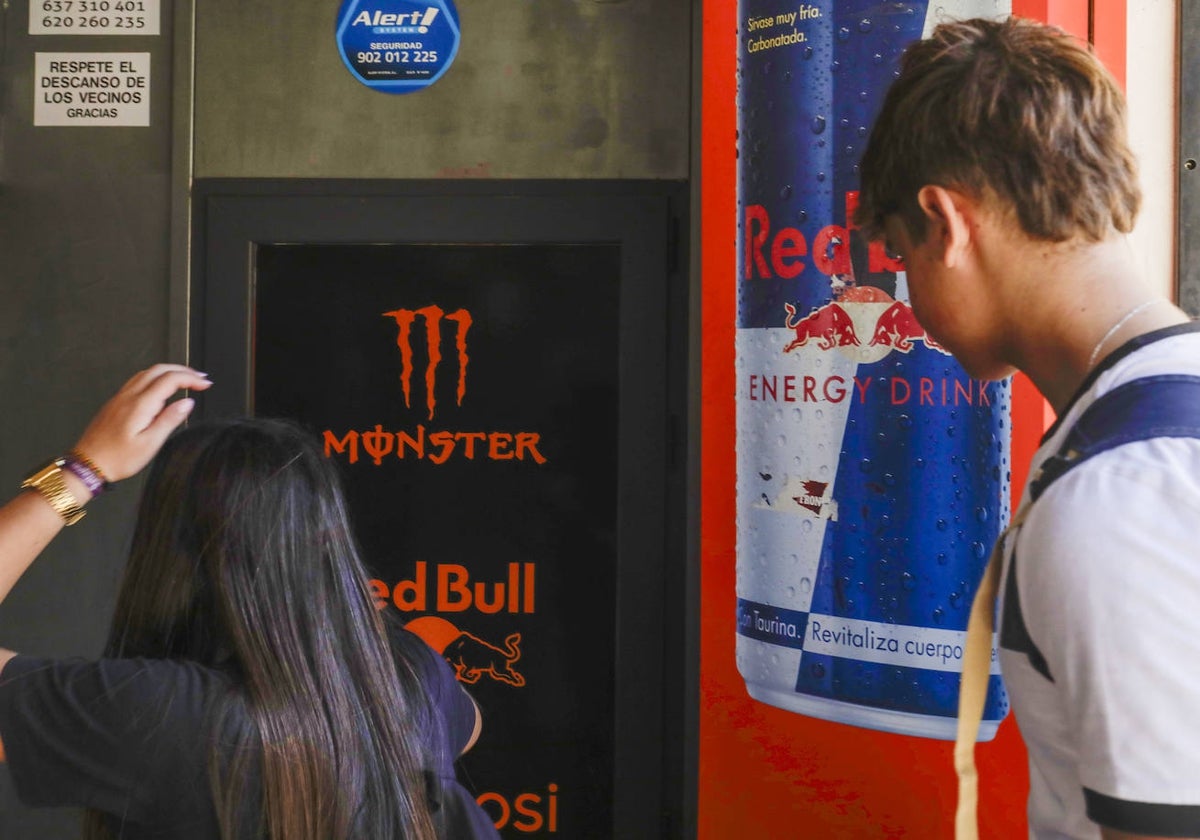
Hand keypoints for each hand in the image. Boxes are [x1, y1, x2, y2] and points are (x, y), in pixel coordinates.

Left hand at [73, 364, 212, 481]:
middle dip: (183, 370)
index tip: (205, 384)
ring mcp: (121, 397)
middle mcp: (129, 396)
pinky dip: (156, 376)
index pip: (170, 379)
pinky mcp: (116, 402)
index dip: (191, 378)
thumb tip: (187, 403)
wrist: (88, 463)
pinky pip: (138, 379)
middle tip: (200, 378)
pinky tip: (161, 386)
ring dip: (169, 371)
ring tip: (185, 379)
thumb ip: (169, 420)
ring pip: (148, 372)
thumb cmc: (118, 458)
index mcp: (140, 405)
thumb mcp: (150, 444)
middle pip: (159, 369)